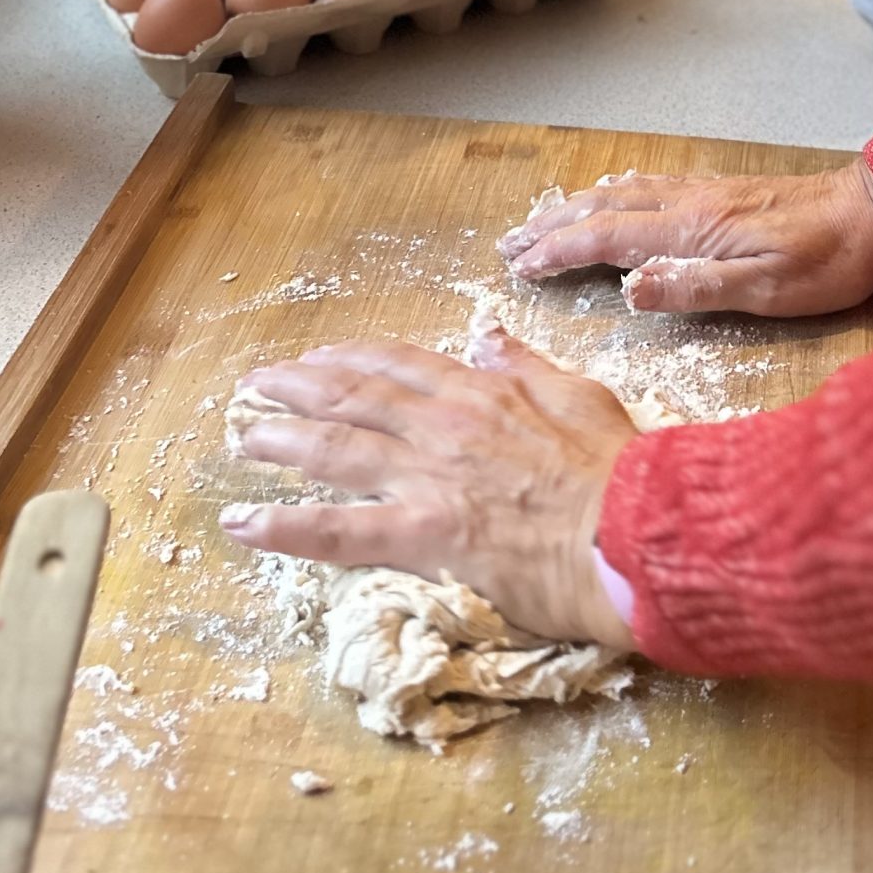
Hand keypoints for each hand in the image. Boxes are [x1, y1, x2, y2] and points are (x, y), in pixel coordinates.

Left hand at [218, 324, 635, 646]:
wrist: (630, 533)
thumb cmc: (618, 472)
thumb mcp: (581, 394)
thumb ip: (528, 366)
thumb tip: (489, 336)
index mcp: (482, 392)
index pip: (400, 365)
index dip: (351, 359)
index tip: (320, 358)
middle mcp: (442, 427)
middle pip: (353, 398)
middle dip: (298, 389)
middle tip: (257, 387)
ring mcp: (426, 480)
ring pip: (334, 451)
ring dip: (281, 441)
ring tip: (242, 438)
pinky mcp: (420, 536)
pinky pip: (338, 531)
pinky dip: (285, 526)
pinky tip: (244, 524)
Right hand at [498, 158, 872, 316]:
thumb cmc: (831, 260)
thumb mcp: (769, 290)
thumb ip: (697, 287)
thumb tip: (629, 290)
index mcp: (694, 229)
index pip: (608, 239)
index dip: (559, 252)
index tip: (520, 267)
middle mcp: (691, 203)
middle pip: (603, 209)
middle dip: (552, 226)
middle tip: (507, 245)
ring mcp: (705, 194)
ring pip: (623, 194)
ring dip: (576, 208)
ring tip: (541, 221)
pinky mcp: (723, 194)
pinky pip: (648, 188)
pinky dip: (612, 195)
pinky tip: (610, 198)